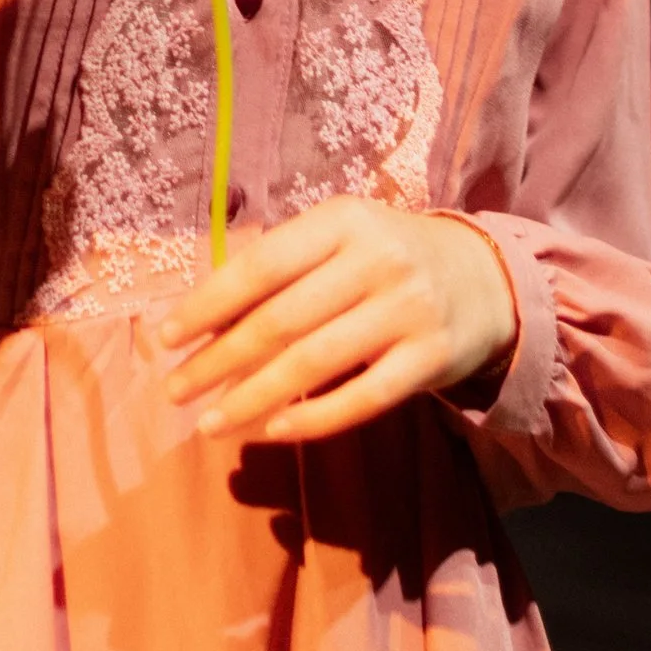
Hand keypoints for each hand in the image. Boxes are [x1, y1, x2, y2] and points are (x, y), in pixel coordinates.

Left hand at [157, 196, 516, 443]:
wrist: (486, 278)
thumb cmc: (386, 258)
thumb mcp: (340, 239)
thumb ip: (281, 268)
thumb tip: (200, 319)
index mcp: (343, 220)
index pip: (260, 266)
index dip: (207, 305)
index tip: (164, 340)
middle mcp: (377, 261)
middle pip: (281, 321)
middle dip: (218, 361)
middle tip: (175, 392)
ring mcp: (407, 311)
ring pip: (314, 364)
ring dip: (252, 398)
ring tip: (209, 423)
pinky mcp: (431, 359)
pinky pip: (362, 399)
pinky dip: (313, 419)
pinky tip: (272, 431)